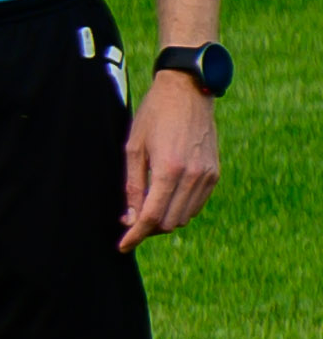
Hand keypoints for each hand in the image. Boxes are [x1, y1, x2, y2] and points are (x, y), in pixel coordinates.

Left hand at [122, 68, 219, 247]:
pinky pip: (196, 204)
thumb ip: (131, 185)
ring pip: (184, 217)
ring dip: (164, 219)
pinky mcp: (215, 173)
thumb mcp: (133, 148)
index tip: (123, 246)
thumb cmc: (153, 116)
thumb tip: (129, 217)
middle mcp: (193, 177)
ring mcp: (207, 176)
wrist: (188, 92)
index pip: (152, 216)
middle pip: (169, 222)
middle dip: (148, 227)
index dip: (135, 235)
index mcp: (169, 170)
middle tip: (130, 220)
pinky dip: (179, 208)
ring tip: (145, 206)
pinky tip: (164, 197)